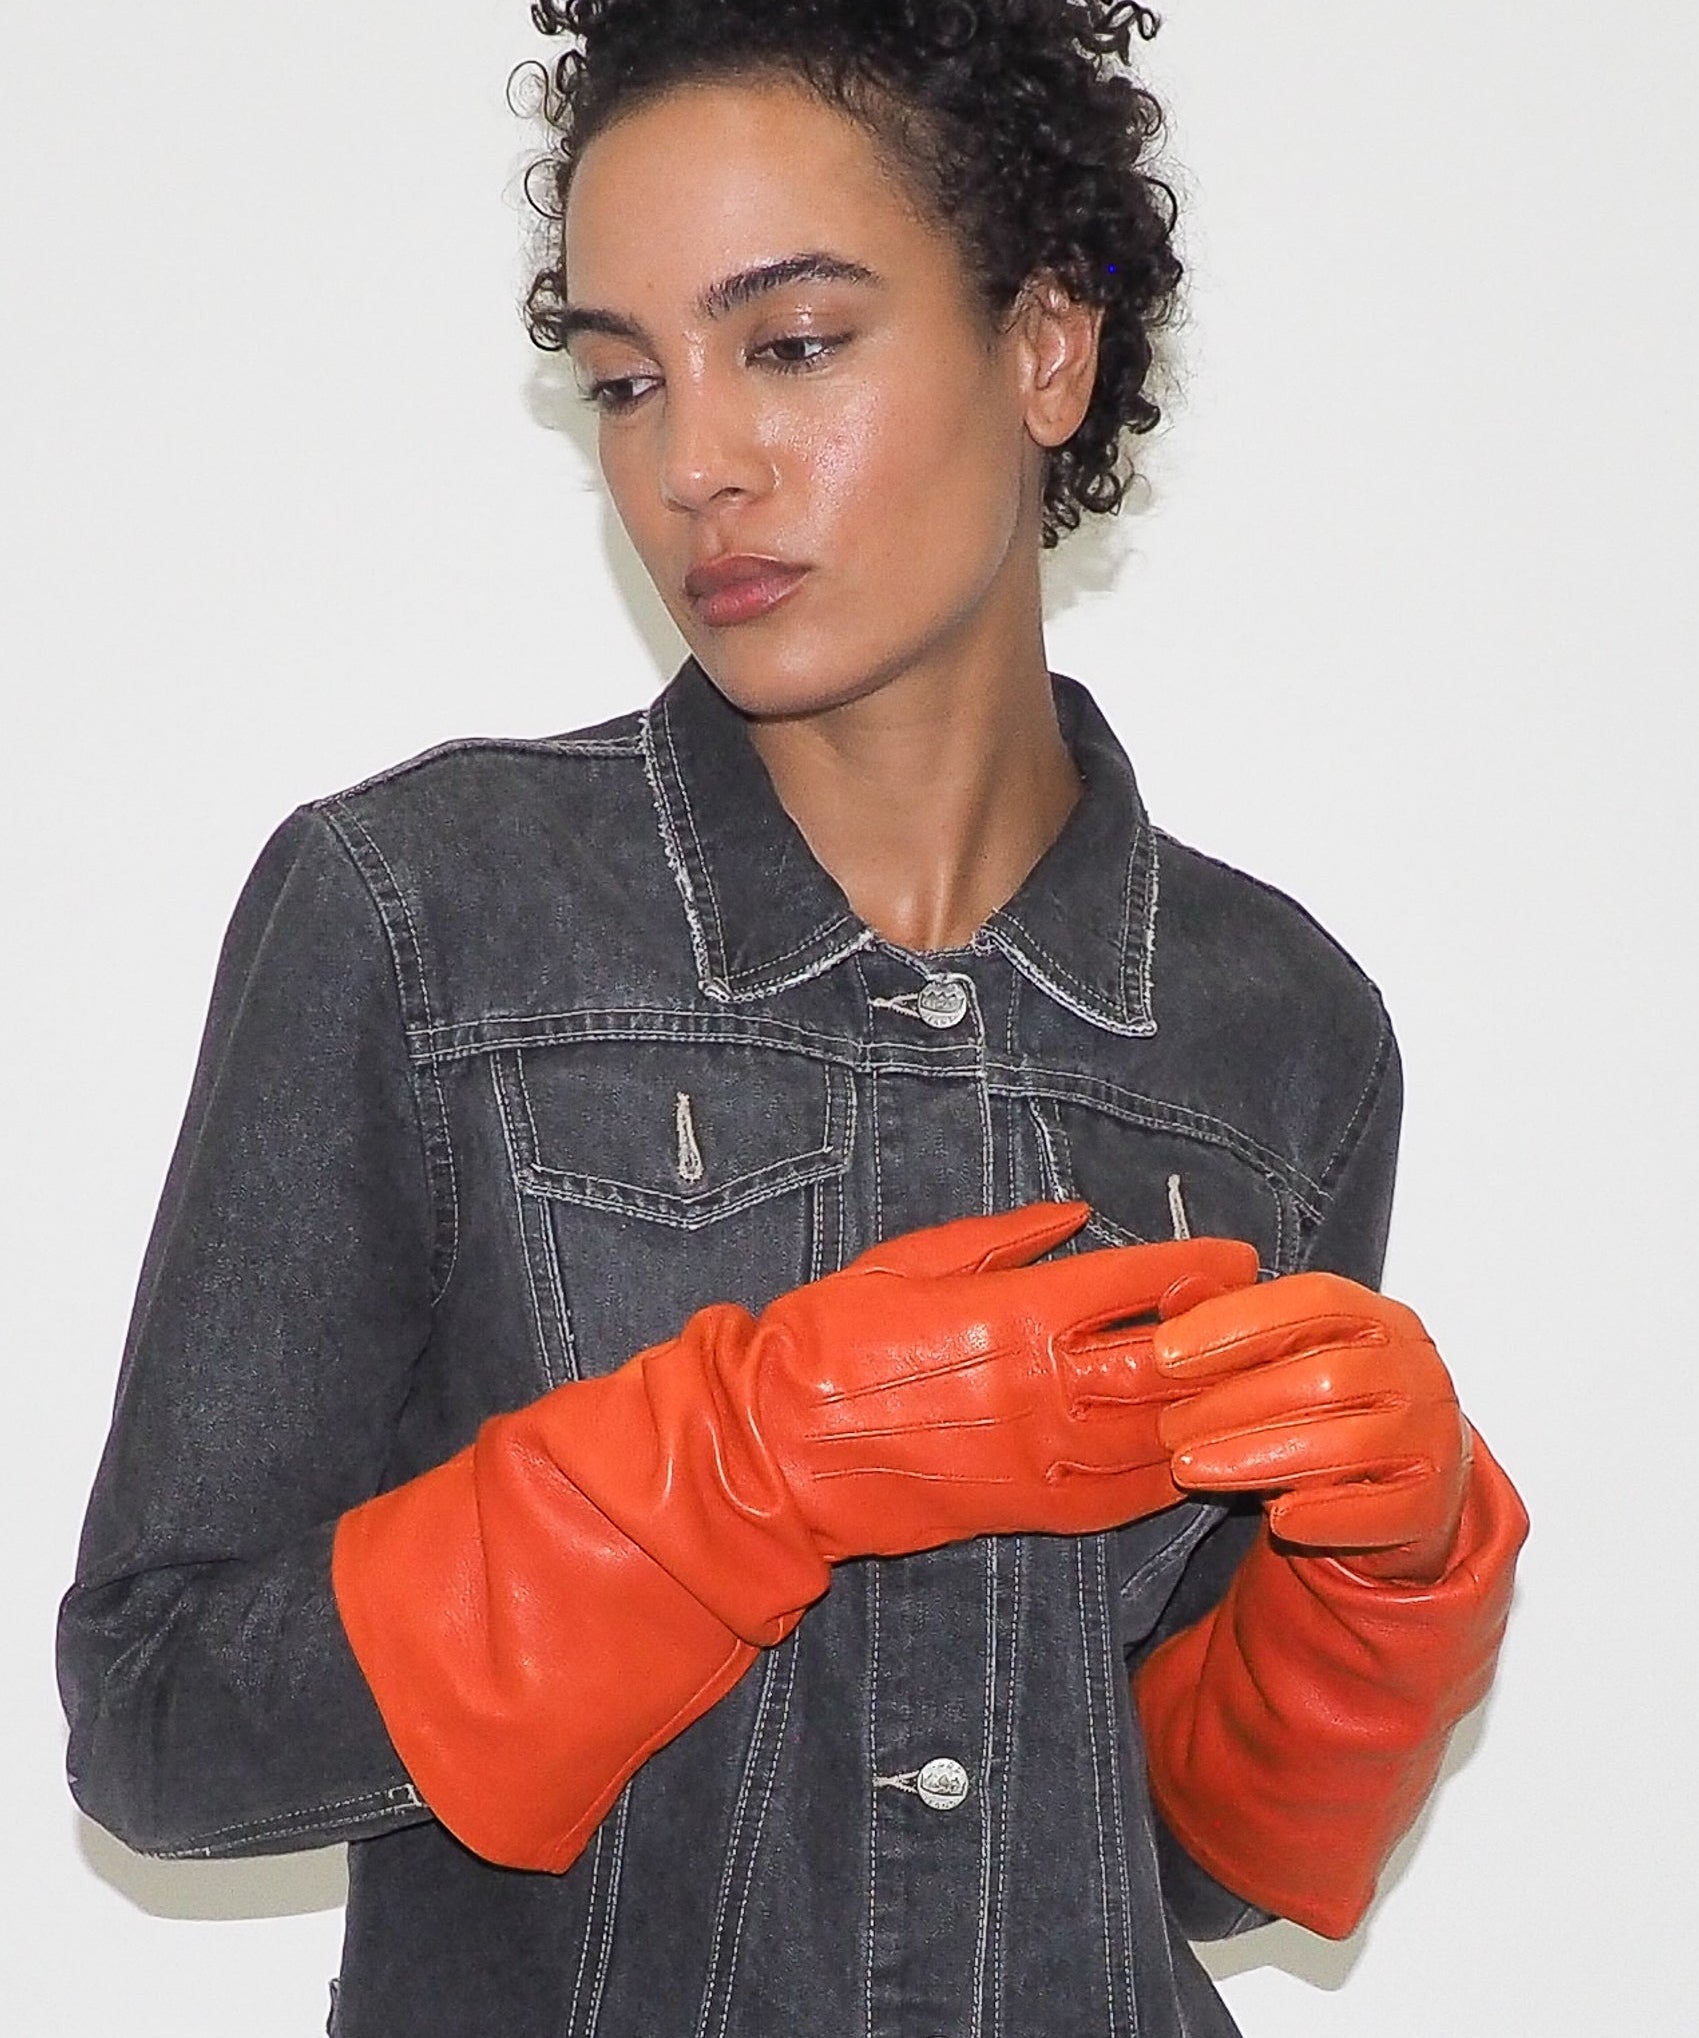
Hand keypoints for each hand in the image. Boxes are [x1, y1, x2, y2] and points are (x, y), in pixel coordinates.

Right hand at [739, 1201, 1262, 1560]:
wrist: (771, 1453)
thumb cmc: (824, 1341)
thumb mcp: (907, 1262)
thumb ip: (1001, 1238)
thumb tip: (1075, 1216)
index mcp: (1014, 1315)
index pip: (1139, 1285)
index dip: (1199, 1266)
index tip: (1237, 1255)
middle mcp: (1043, 1390)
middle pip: (1172, 1363)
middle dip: (1228, 1335)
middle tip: (1263, 1315)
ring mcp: (1041, 1460)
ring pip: (1161, 1435)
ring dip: (1212, 1408)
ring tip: (1247, 1383)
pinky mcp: (1026, 1513)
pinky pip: (1124, 1499)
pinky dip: (1170, 1474)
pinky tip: (1193, 1454)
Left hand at [1152, 1271, 1469, 1582]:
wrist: (1404, 1483)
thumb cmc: (1330, 1406)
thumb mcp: (1283, 1355)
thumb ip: (1233, 1320)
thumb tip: (1173, 1293)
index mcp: (1377, 1317)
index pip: (1311, 1303)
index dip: (1234, 1323)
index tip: (1166, 1352)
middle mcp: (1414, 1368)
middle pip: (1323, 1378)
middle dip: (1232, 1403)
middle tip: (1169, 1426)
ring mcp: (1431, 1434)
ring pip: (1345, 1445)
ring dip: (1257, 1458)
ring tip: (1191, 1468)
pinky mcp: (1434, 1501)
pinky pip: (1379, 1510)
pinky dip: (1322, 1514)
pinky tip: (1275, 1518)